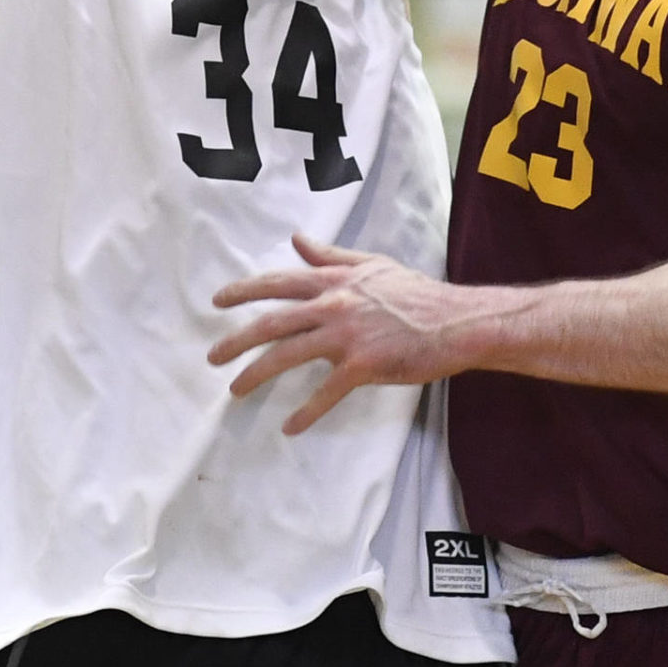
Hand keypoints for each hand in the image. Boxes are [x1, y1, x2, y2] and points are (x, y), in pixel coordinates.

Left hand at [209, 233, 486, 433]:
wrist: (454, 322)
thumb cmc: (416, 293)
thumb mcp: (372, 265)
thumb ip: (332, 256)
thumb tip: (298, 239)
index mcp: (334, 280)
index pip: (279, 282)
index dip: (244, 290)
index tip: (217, 300)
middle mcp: (334, 304)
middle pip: (272, 321)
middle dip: (237, 339)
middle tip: (213, 357)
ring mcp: (347, 335)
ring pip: (288, 354)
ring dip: (257, 374)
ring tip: (235, 391)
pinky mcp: (362, 365)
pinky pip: (325, 392)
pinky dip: (306, 412)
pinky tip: (289, 427)